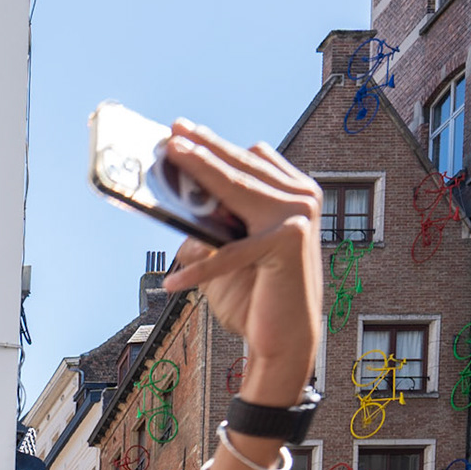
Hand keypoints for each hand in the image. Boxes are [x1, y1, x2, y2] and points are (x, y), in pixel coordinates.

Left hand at [160, 122, 321, 407]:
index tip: (181, 129)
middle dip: (201, 147)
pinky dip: (199, 271)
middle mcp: (301, 197)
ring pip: (236, 189)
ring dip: (199, 170)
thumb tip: (179, 206)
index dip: (212, 144)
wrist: (284, 339)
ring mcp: (297, 217)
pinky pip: (229, 254)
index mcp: (293, 192)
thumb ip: (213, 225)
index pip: (247, 160)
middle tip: (171, 131)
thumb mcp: (226, 251)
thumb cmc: (253, 293)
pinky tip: (171, 284)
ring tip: (169, 156)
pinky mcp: (287, 243)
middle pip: (239, 167)